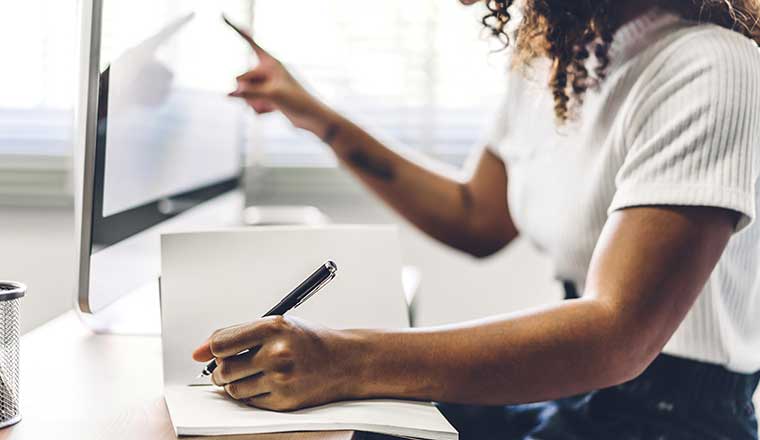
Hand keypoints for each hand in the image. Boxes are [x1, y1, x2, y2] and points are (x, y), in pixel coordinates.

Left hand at [193, 316, 359, 410]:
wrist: (345, 361)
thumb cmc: (308, 340)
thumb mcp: (276, 325)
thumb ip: (236, 334)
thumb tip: (198, 353)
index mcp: (273, 327)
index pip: (221, 343)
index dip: (212, 350)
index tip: (216, 352)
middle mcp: (277, 353)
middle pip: (223, 369)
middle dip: (222, 370)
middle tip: (234, 365)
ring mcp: (281, 379)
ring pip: (233, 389)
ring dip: (236, 383)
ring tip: (255, 373)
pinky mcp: (284, 401)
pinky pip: (250, 401)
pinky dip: (252, 394)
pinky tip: (267, 383)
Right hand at [226, 21, 332, 136]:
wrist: (311, 118)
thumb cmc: (297, 101)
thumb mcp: (272, 95)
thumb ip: (249, 94)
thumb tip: (230, 93)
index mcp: (270, 61)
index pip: (249, 42)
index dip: (235, 28)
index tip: (222, 15)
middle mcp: (266, 70)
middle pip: (240, 78)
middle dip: (247, 91)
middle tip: (264, 97)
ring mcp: (265, 84)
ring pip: (243, 93)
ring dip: (253, 103)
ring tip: (271, 107)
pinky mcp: (266, 97)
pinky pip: (250, 104)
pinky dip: (259, 110)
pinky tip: (273, 112)